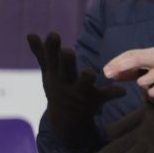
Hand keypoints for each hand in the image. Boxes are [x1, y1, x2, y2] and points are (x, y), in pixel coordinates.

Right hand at [27, 31, 124, 147]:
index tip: (53, 34)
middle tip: (68, 50)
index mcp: (55, 73)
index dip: (52, 47)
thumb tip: (30, 33)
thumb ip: (42, 53)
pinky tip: (123, 90)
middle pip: (64, 70)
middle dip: (66, 61)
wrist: (66, 119)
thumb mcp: (49, 72)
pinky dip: (114, 93)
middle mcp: (65, 83)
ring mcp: (80, 92)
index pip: (52, 58)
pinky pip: (105, 96)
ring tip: (90, 72)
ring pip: (83, 84)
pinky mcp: (94, 100)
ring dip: (86, 79)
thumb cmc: (58, 88)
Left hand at [101, 47, 153, 100]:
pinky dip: (152, 95)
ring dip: (143, 87)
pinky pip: (152, 92)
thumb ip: (131, 70)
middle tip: (107, 75)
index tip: (106, 70)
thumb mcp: (149, 67)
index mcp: (153, 53)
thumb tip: (111, 74)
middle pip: (135, 59)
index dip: (117, 61)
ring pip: (142, 81)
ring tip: (152, 86)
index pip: (131, 54)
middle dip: (120, 67)